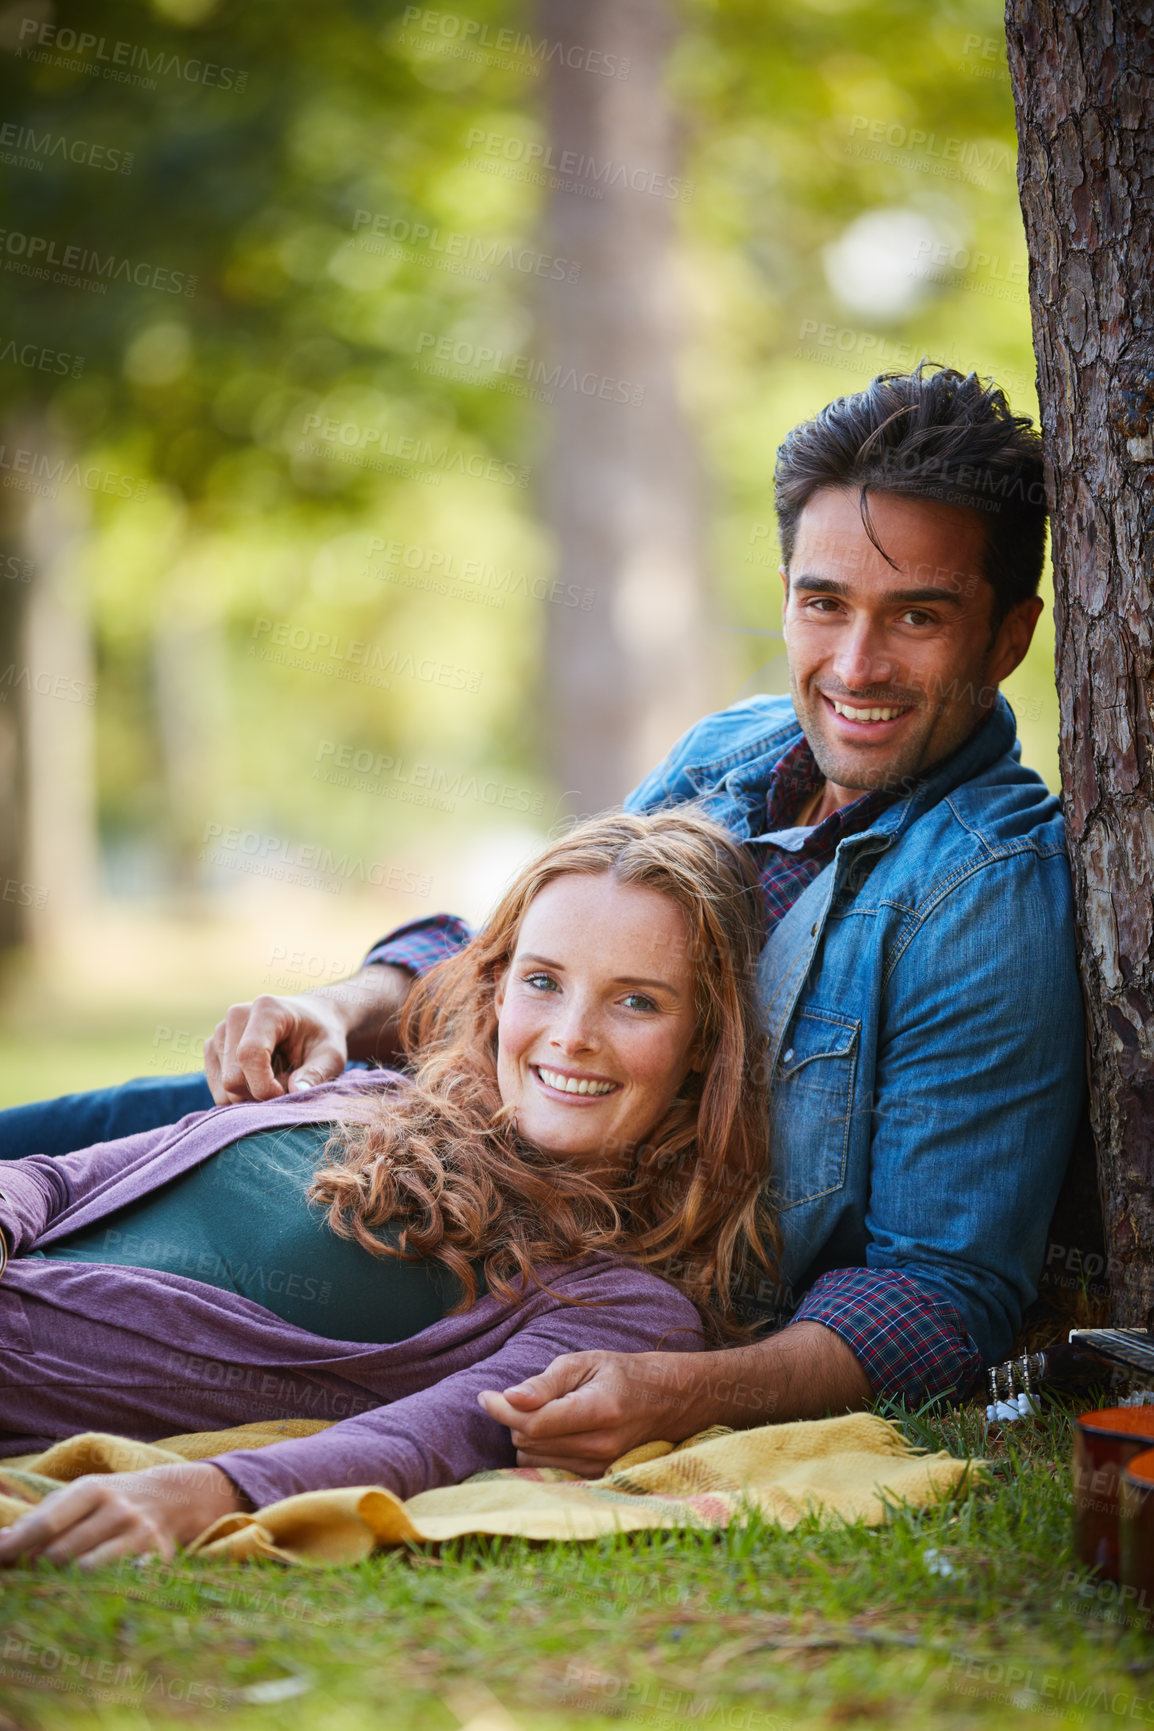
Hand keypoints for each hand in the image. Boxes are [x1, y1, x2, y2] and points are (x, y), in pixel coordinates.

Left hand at [0, 1464, 243, 1568]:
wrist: (175, 1497)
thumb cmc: (112, 1500)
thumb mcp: (81, 1495)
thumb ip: (42, 1516)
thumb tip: (2, 1541)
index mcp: (93, 1489)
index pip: (47, 1522)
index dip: (17, 1545)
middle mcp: (117, 1508)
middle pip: (60, 1553)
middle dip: (37, 1569)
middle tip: (27, 1577)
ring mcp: (138, 1533)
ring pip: (84, 1571)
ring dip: (62, 1582)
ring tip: (55, 1582)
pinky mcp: (155, 1558)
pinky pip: (113, 1582)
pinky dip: (93, 1589)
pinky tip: (86, 1589)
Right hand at [203, 964, 414, 1105]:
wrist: (311, 1020)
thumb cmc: (322, 1037)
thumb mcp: (332, 1055)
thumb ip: (317, 1073)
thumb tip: (296, 1091)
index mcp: (267, 1009)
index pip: (250, 1055)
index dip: (265, 1086)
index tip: (287, 1094)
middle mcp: (236, 1016)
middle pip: (233, 1078)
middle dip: (260, 1095)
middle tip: (287, 1086)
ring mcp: (220, 1031)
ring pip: (223, 1088)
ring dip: (251, 1095)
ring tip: (276, 1078)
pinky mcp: (212, 1048)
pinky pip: (218, 1089)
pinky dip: (241, 1093)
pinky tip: (261, 1078)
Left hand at [477, 1350, 704, 1475]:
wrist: (663, 1401)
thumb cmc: (619, 1374)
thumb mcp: (584, 1362)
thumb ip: (545, 1382)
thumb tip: (509, 1398)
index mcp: (598, 1411)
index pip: (534, 1422)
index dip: (502, 1409)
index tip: (485, 1395)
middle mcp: (599, 1446)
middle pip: (529, 1440)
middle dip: (515, 1417)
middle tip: (525, 1396)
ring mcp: (598, 1468)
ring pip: (532, 1458)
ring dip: (526, 1435)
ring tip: (546, 1412)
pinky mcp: (594, 1479)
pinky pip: (546, 1469)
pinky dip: (539, 1450)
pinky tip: (552, 1432)